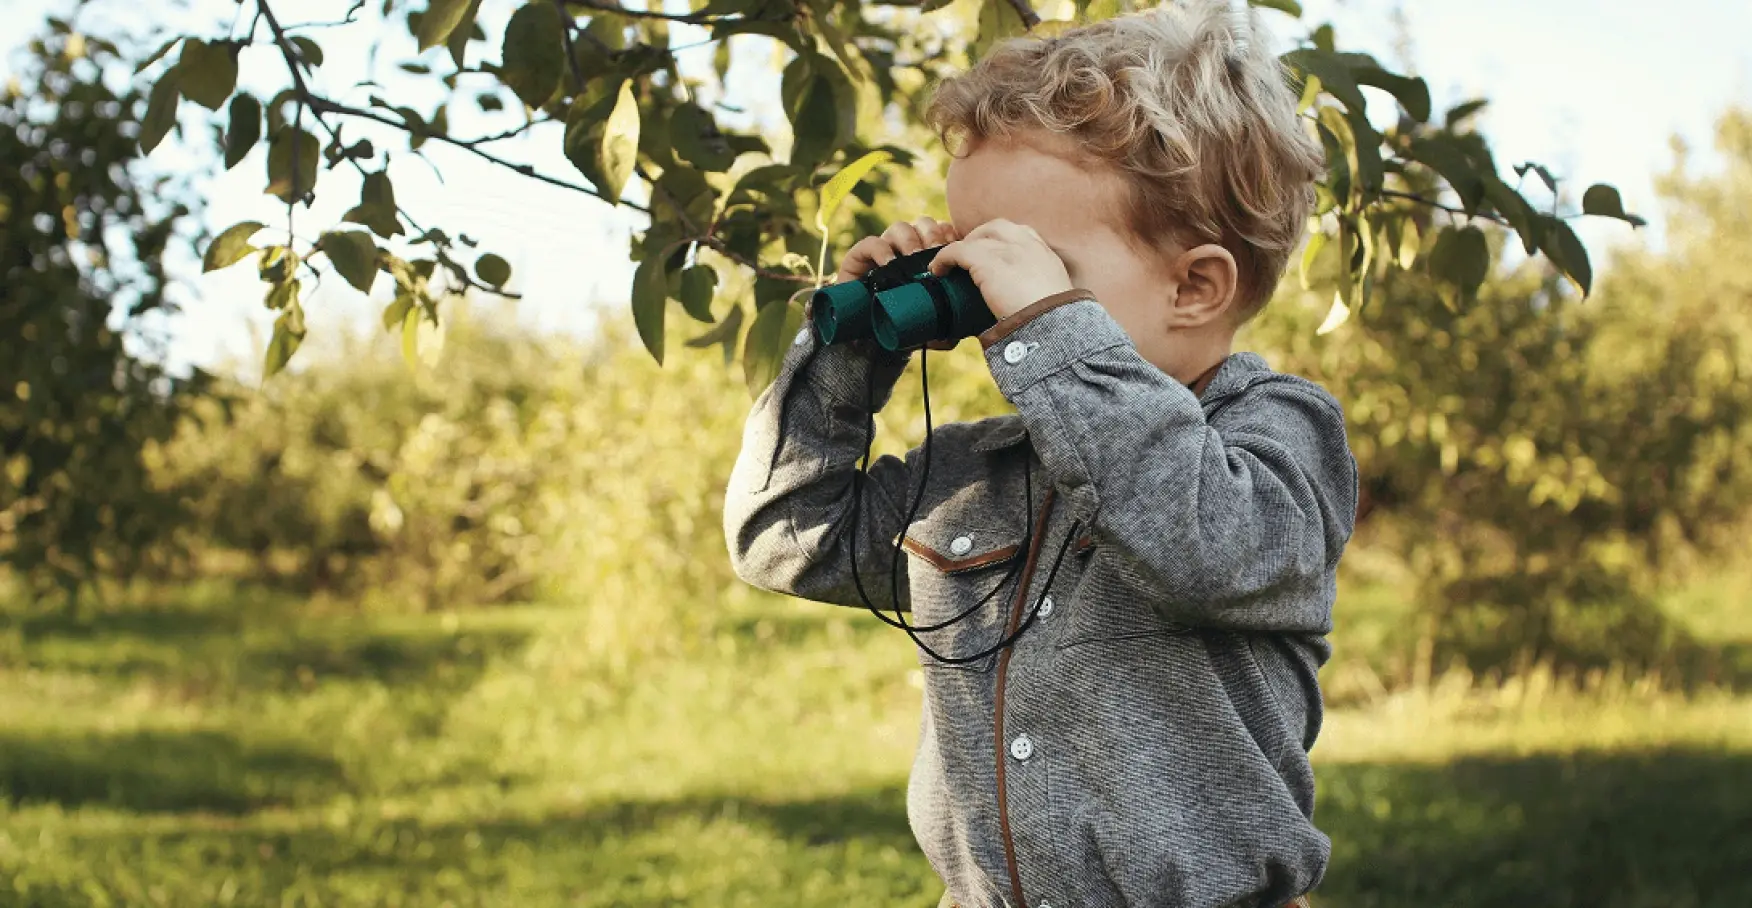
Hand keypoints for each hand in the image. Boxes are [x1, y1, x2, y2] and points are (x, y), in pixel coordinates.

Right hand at [835, 216, 963, 350]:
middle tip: (936, 254)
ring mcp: (883, 250)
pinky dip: (881, 249)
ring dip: (910, 240)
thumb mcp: (928, 327)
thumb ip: (944, 327)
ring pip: (899, 228)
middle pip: (922, 224)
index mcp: (925, 256)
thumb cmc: (898, 326)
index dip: (947, 234)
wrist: (865, 338)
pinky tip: (889, 263)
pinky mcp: (858, 257)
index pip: (940, 231)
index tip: (953, 249)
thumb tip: (955, 333)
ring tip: (914, 259)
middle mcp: (904, 249)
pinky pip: (871, 243)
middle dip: (931, 235)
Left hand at [924, 218, 1073, 320]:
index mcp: (1043, 252)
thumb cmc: (1053, 320)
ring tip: (949, 264)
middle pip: (996, 227)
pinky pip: (957, 251)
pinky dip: (944, 258)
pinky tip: (938, 270)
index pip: (1020, 233)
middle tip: (967, 257)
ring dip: (960, 249)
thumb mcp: (1052, 296)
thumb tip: (1021, 304)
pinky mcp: (986, 261)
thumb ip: (1036, 290)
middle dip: (979, 238)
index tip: (992, 253)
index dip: (1002, 241)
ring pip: (975, 238)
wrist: (1052, 325)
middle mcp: (1026, 244)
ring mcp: (1006, 249)